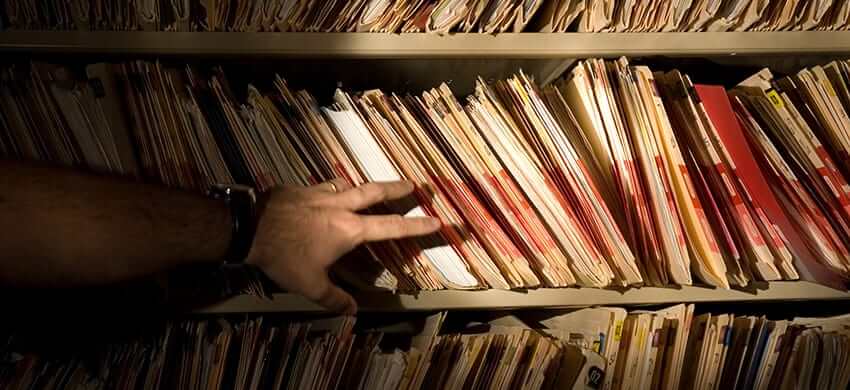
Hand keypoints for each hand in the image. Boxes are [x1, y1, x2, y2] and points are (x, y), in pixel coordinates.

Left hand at [246, 179, 440, 314]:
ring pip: (349, 185)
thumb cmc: (284, 256)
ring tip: (367, 189)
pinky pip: (323, 187)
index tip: (436, 220)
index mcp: (349, 230)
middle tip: (414, 185)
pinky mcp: (300, 189)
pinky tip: (326, 194)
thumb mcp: (309, 285)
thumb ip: (333, 298)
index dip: (416, 225)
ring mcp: (319, 193)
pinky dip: (332, 190)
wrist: (249, 226)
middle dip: (397, 188)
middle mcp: (340, 206)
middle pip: (375, 192)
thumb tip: (353, 312)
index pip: (390, 227)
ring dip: (362, 187)